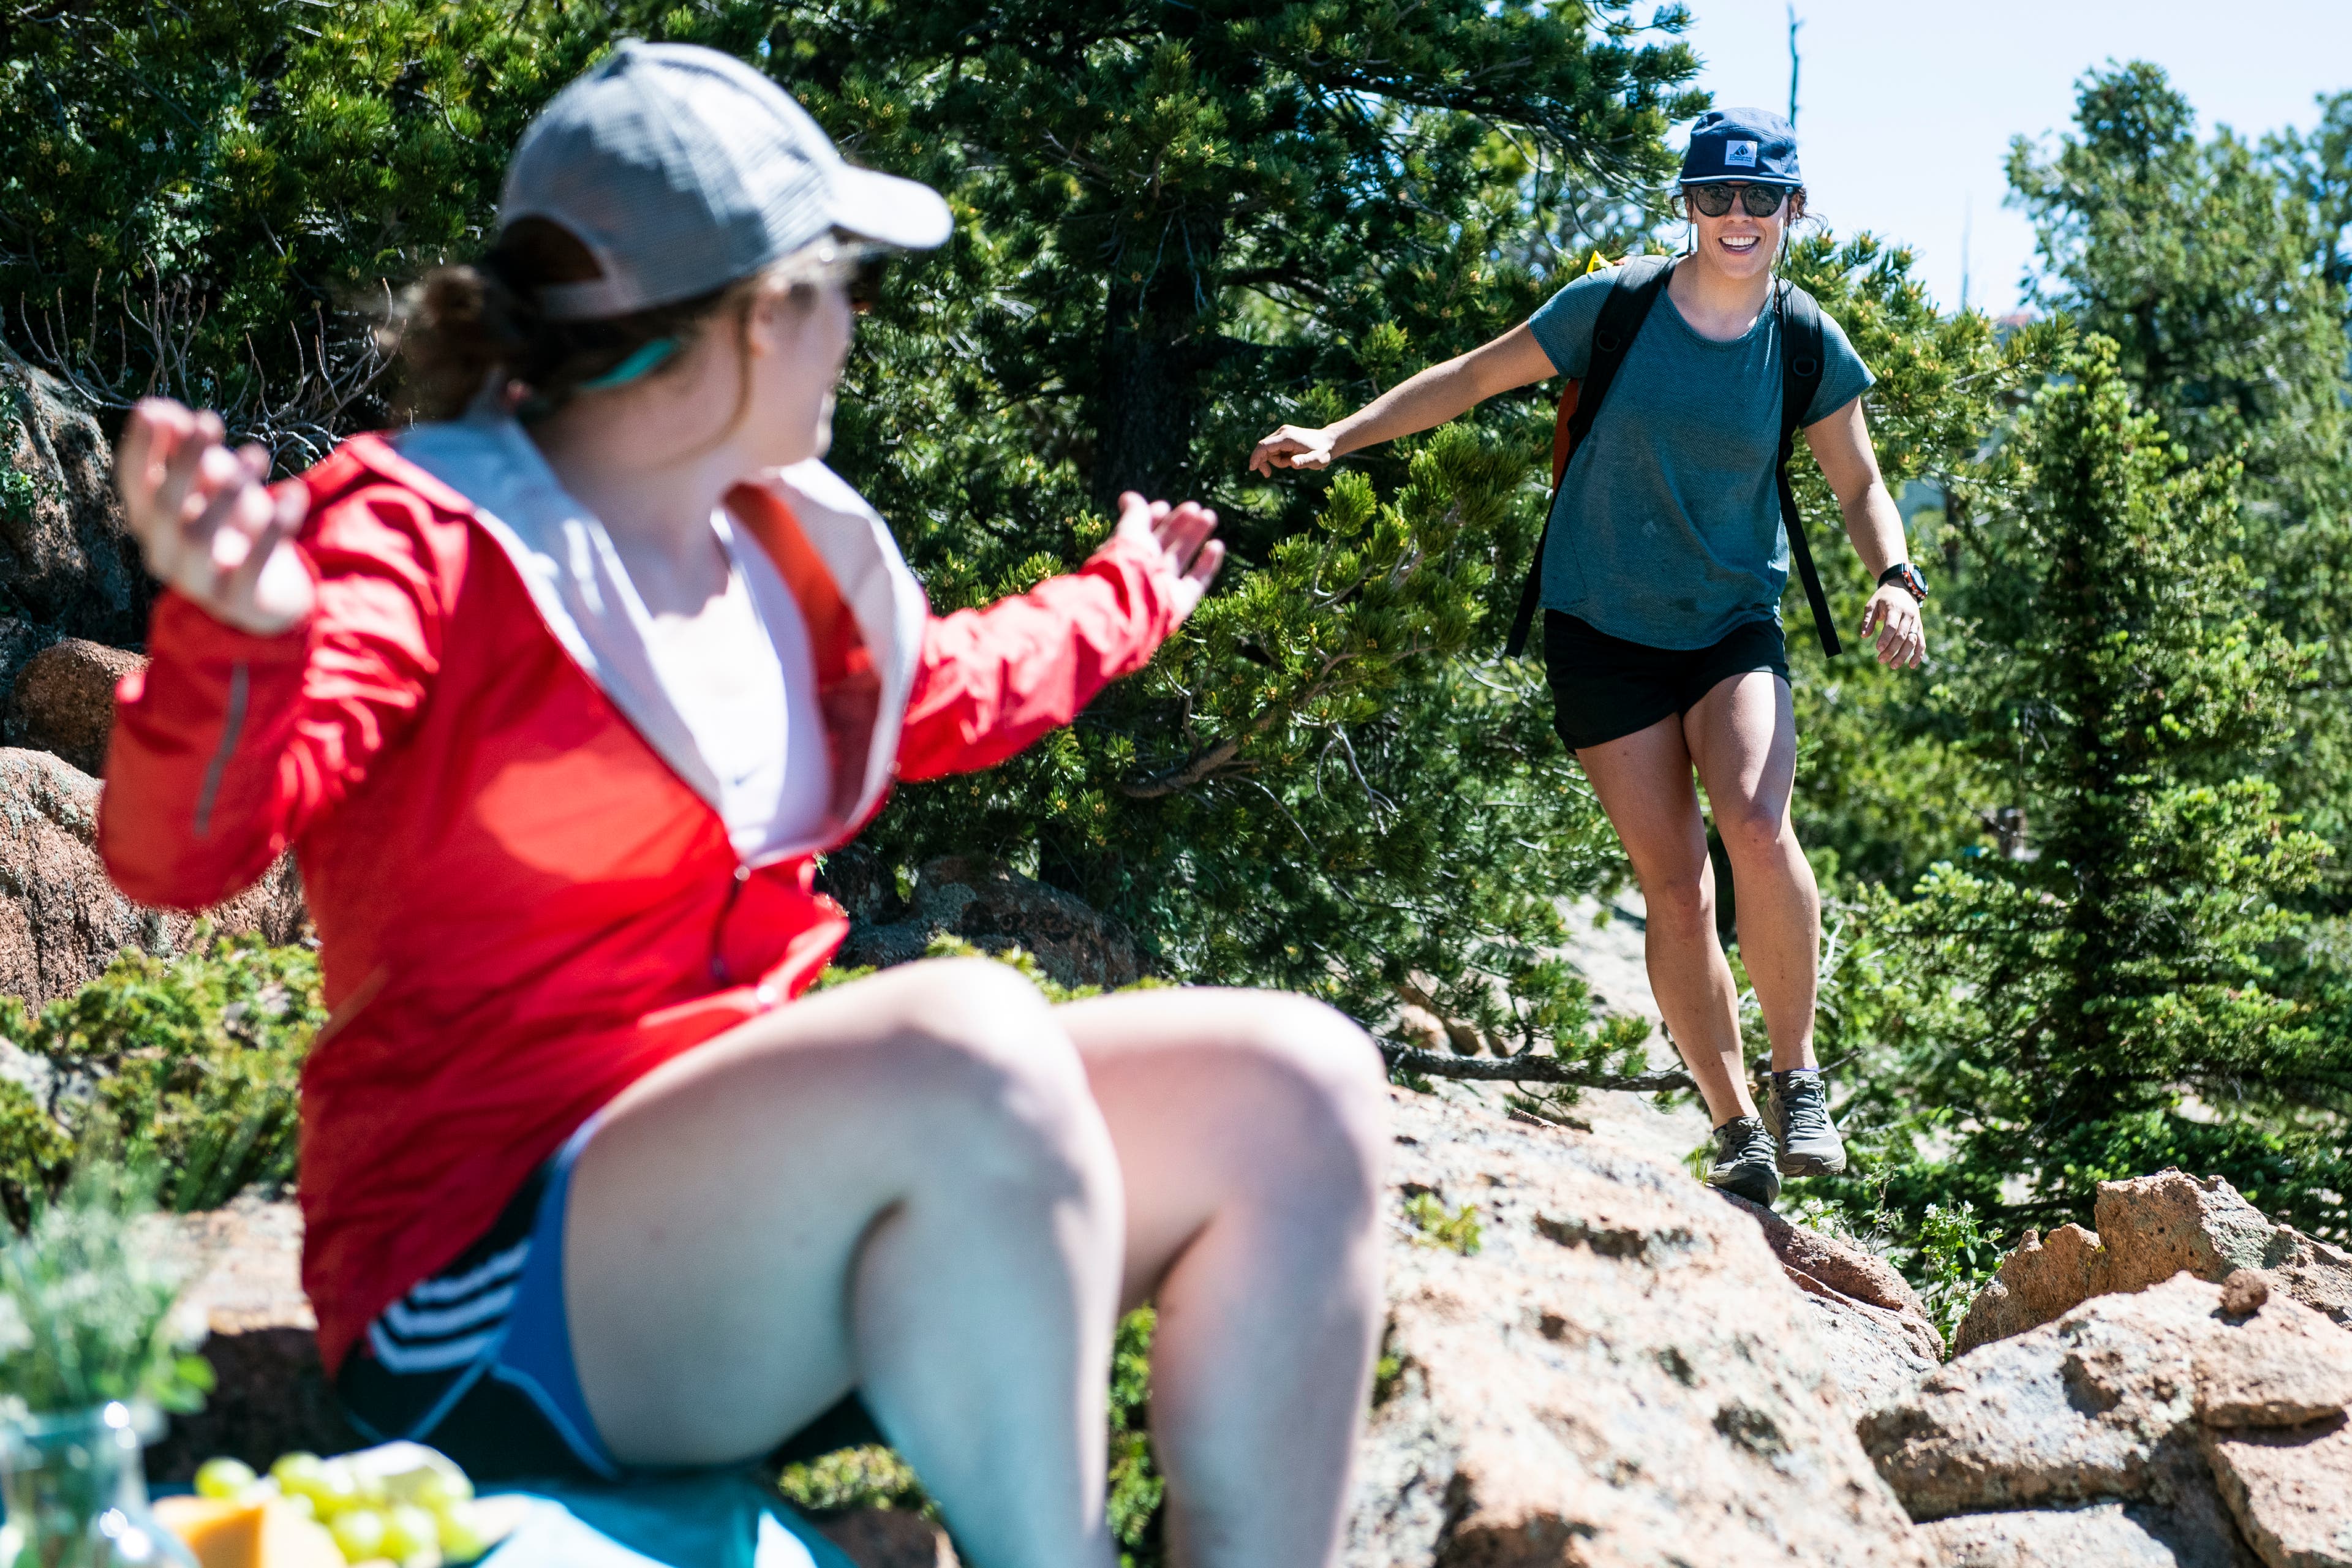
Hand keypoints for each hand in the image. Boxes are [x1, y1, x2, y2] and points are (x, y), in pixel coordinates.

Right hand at [115, 399, 313, 635]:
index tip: (153, 409)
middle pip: (164, 507)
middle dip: (183, 461)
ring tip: (257, 452)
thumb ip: (191, 451)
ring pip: (198, 537)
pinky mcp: (236, 604)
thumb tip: (162, 410)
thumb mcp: (216, 483)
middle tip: (210, 420)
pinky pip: (250, 570)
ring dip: (225, 491)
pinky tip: (294, 493)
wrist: (272, 597)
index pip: (133, 483)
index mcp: (152, 521)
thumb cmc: (236, 526)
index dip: (140, 447)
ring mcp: (197, 582)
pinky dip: (273, 530)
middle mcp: (163, 551)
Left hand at [1114, 491, 1224, 624]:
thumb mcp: (1130, 532)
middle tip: (1195, 507)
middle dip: (1180, 524)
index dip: (1153, 518)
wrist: (1135, 602)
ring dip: (1196, 536)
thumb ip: (1134, 514)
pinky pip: (1198, 580)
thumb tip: (1128, 496)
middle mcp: (1146, 571)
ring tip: (1210, 515)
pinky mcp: (1182, 601)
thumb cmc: (1128, 564)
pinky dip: (1208, 563)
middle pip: (1166, 544)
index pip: (1142, 534)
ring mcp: (1164, 586)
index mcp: (1128, 555)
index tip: (1164, 506)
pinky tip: (1217, 544)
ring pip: (1183, 557)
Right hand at [1248, 424, 1338, 476]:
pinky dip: (1277, 457)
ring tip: (1292, 462)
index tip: (1252, 469)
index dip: (1255, 457)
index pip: (1264, 446)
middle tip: (1268, 475)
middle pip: (1263, 448)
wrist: (1329, 441)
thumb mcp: (1317, 460)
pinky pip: (1273, 449)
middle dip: (1264, 462)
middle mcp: (1282, 432)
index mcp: (1287, 438)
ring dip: (1275, 460)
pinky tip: (1289, 460)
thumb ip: (1305, 461)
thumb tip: (1293, 463)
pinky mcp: (1284, 437)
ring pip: (1268, 450)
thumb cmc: (1323, 452)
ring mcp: (1282, 433)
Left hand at [1861, 584, 1925, 668]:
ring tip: (1893, 666)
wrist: (1902, 588)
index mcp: (1895, 608)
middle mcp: (1908, 615)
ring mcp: (1915, 622)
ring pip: (1912, 641)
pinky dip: (1918, 654)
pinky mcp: (1919, 627)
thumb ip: (1868, 619)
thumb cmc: (1883, 598)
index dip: (1885, 638)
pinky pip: (1921, 642)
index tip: (1878, 649)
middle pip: (1902, 636)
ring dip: (1904, 655)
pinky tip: (1911, 665)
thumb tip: (1864, 635)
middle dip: (1892, 649)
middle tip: (1881, 660)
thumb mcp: (1872, 604)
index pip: (1892, 626)